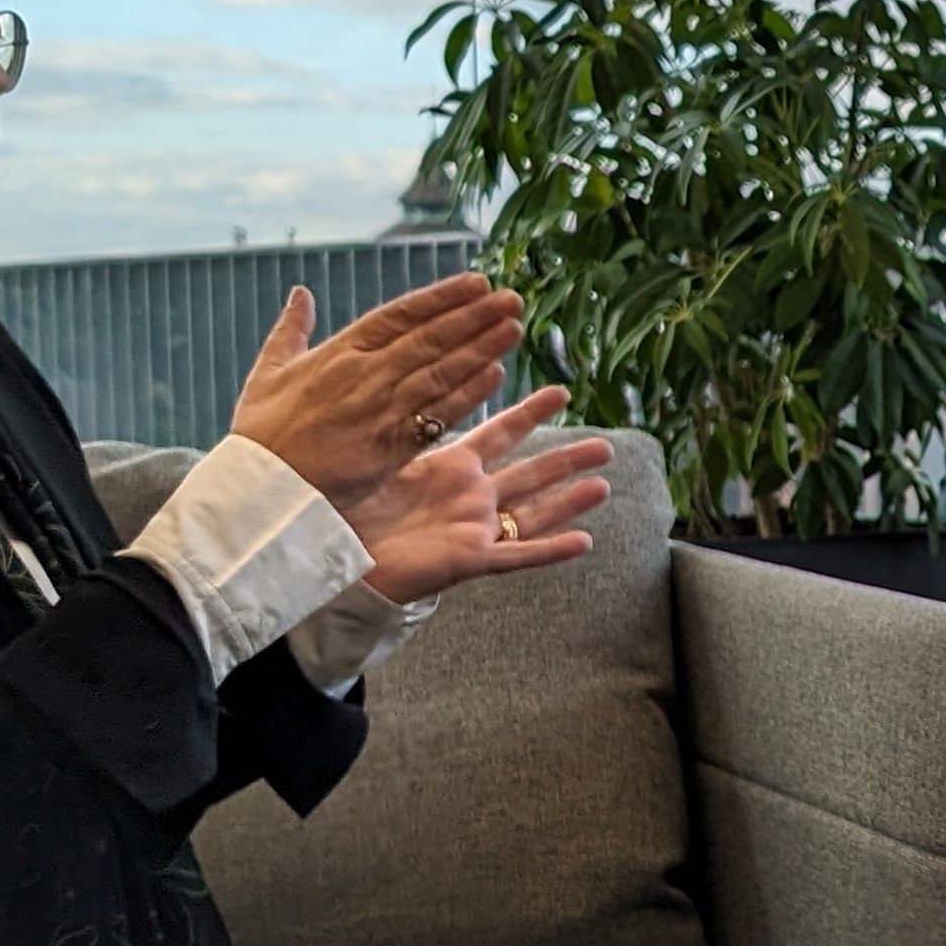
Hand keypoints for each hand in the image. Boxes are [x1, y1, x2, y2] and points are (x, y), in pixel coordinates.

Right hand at [229, 274, 528, 510]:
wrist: (262, 487)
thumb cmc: (261, 433)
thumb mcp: (268, 372)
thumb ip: (290, 330)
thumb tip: (301, 292)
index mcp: (338, 353)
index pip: (399, 315)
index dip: (441, 297)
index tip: (477, 282)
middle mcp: (365, 375)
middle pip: (430, 338)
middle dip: (474, 316)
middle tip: (512, 298)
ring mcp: (380, 410)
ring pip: (440, 371)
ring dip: (480, 348)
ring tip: (514, 327)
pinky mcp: (391, 446)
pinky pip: (436, 415)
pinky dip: (467, 394)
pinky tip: (496, 375)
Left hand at [343, 388, 613, 603]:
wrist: (339, 560)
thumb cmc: (349, 509)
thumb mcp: (382, 460)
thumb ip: (406, 429)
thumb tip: (405, 385)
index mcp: (450, 467)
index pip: (500, 433)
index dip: (530, 413)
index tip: (561, 393)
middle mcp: (471, 497)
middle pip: (531, 474)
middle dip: (568, 459)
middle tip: (606, 445)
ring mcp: (475, 529)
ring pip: (534, 513)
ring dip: (570, 501)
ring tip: (604, 485)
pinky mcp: (471, 559)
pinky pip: (518, 555)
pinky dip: (551, 549)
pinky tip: (585, 542)